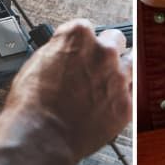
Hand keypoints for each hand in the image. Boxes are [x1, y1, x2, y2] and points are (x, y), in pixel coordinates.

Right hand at [0, 20, 131, 164]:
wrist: (40, 136)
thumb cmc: (32, 103)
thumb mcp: (36, 63)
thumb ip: (58, 50)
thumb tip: (63, 52)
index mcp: (78, 36)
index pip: (87, 28)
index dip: (81, 41)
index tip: (78, 51)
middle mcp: (103, 52)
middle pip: (115, 40)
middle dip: (105, 51)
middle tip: (94, 66)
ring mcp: (118, 77)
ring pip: (132, 63)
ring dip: (121, 69)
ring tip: (108, 81)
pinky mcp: (126, 103)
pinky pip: (132, 93)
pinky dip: (122, 97)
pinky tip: (109, 102)